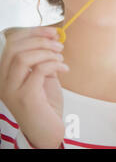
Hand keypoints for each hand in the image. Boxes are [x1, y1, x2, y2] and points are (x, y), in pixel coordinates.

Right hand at [0, 27, 68, 147]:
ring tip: (61, 57)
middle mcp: (3, 80)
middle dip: (40, 40)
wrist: (46, 130)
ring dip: (47, 52)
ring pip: (23, 58)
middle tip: (59, 45)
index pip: (10, 43)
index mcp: (5, 72)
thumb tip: (52, 37)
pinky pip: (38, 71)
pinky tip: (64, 68)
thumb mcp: (42, 75)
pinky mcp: (25, 97)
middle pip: (14, 48)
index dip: (32, 32)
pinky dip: (54, 64)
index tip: (53, 31)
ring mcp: (11, 90)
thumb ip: (41, 59)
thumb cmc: (45, 103)